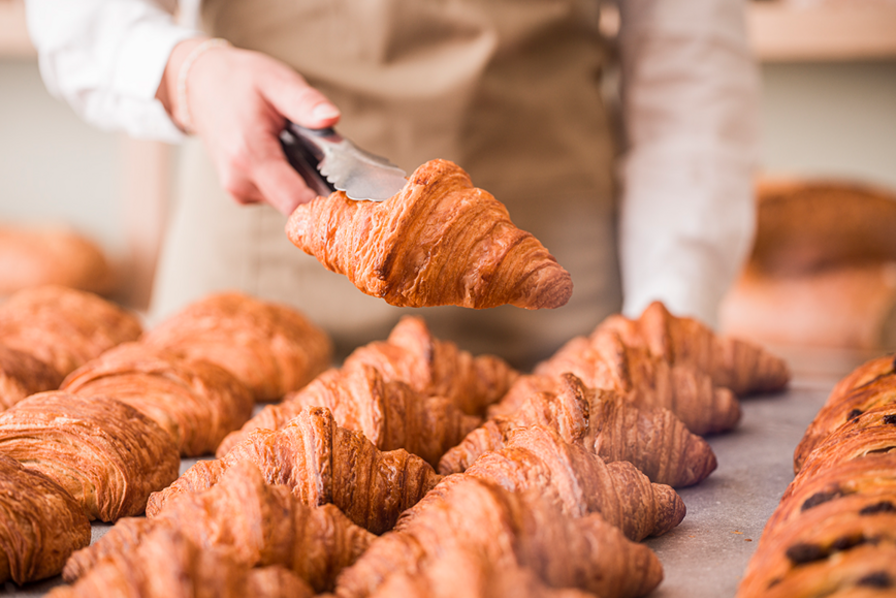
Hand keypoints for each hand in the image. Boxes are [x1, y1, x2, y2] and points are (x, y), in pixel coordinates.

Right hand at [156, 38, 339, 214]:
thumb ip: (304, 102)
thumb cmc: (238, 80)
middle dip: (317, 186)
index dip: (326, 202)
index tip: (346, 190)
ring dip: (301, 180)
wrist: (199, 85)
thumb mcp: (276, 81)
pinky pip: (276, 195)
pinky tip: (283, 154)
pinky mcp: (241, 193)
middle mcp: (240, 181)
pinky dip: (287, 180)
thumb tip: (331, 117)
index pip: (296, 203)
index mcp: (250, 156)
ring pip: (288, 202)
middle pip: (297, 206)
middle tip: (322, 154)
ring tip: (296, 147)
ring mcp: (238, 190)